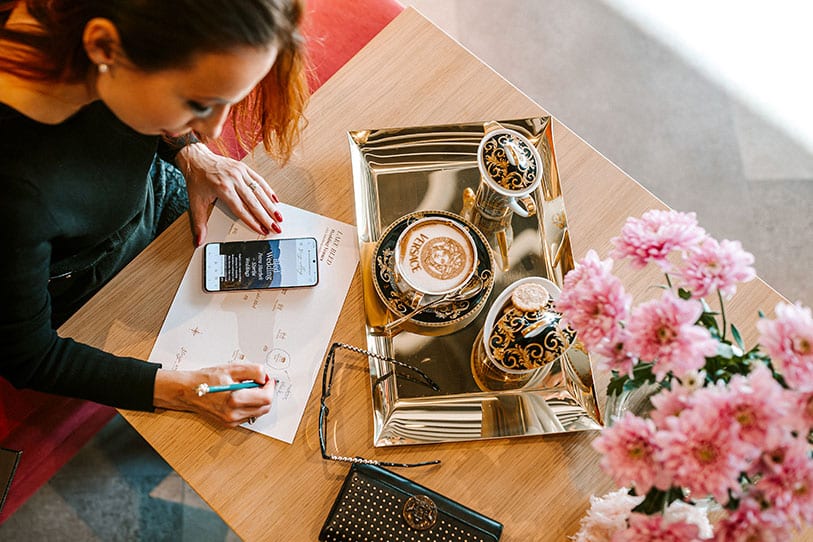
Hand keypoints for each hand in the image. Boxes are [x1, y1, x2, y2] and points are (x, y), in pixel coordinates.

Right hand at [153, 363, 274, 426]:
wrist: (188, 391)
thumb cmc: (206, 378)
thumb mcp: (232, 368)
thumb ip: (253, 371)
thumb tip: (265, 376)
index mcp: (235, 399)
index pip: (266, 398)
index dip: (270, 387)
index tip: (267, 380)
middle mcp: (234, 414)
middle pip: (265, 408)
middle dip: (266, 394)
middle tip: (260, 383)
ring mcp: (231, 420)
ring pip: (258, 413)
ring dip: (259, 400)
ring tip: (248, 388)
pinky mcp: (229, 424)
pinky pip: (248, 415)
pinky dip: (250, 406)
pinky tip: (241, 396)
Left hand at [175, 143, 282, 245]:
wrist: (196, 158)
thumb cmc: (197, 179)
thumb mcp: (195, 203)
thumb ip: (199, 224)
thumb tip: (199, 241)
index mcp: (222, 189)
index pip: (241, 209)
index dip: (253, 221)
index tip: (261, 230)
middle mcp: (233, 179)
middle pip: (254, 202)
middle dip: (266, 216)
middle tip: (275, 227)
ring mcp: (240, 172)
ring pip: (259, 191)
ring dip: (270, 205)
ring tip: (278, 216)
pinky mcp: (243, 168)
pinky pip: (259, 180)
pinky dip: (268, 190)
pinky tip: (275, 200)